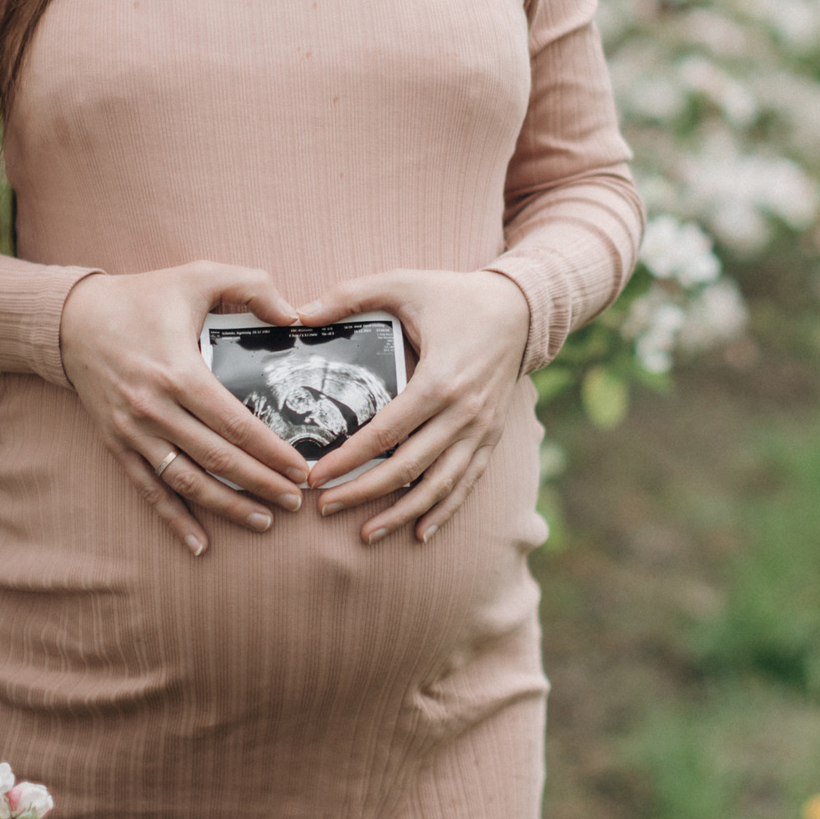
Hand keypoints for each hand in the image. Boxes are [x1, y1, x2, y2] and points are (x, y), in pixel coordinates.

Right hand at [58, 260, 315, 556]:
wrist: (72, 319)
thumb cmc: (143, 296)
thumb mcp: (199, 275)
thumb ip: (253, 287)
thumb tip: (296, 316)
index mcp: (179, 373)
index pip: (235, 424)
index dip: (271, 451)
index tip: (301, 468)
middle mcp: (154, 410)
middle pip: (217, 458)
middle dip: (260, 484)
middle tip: (297, 500)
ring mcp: (133, 432)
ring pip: (186, 482)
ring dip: (226, 506)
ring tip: (264, 520)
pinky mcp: (117, 445)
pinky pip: (149, 490)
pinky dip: (174, 519)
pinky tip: (199, 544)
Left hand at [294, 269, 530, 543]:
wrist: (521, 308)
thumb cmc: (456, 296)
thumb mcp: (403, 283)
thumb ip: (350, 296)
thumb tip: (298, 314)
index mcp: (438, 382)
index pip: (384, 435)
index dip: (346, 460)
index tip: (314, 477)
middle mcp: (462, 414)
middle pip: (406, 469)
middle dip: (362, 493)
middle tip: (324, 508)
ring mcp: (480, 429)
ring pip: (438, 486)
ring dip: (400, 513)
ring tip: (366, 535)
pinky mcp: (490, 437)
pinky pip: (467, 482)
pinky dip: (444, 511)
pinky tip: (420, 532)